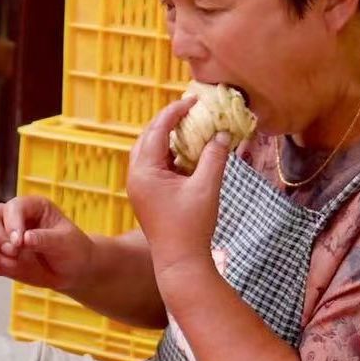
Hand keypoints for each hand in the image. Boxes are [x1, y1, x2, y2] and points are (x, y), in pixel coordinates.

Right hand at [0, 194, 93, 290]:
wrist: (71, 271)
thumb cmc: (72, 251)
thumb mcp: (65, 243)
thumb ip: (45, 239)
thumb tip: (25, 239)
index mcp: (32, 207)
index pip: (12, 207)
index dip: (11, 224)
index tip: (19, 244)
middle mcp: (13, 218)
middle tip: (11, 253)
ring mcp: (2, 236)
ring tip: (14, 264)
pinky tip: (7, 270)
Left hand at [128, 95, 225, 276]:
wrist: (179, 261)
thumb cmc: (192, 226)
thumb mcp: (207, 187)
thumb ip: (214, 157)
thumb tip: (223, 134)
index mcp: (144, 171)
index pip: (156, 130)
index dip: (174, 111)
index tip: (193, 99)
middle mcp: (136, 176)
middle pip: (148, 137)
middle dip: (168, 121)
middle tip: (190, 109)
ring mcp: (140, 186)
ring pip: (150, 151)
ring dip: (169, 137)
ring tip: (191, 125)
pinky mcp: (147, 195)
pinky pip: (156, 165)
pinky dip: (170, 154)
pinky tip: (189, 150)